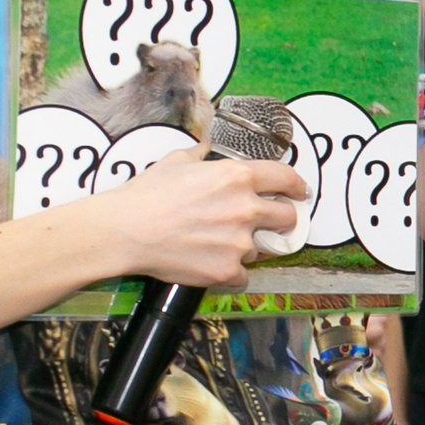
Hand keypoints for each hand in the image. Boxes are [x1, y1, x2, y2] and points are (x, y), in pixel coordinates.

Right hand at [96, 148, 305, 287]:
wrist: (125, 230)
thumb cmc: (147, 195)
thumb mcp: (177, 160)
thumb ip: (201, 154)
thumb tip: (208, 148)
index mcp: (238, 177)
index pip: (286, 179)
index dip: (297, 186)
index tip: (299, 192)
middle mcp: (246, 208)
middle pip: (287, 217)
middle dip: (281, 220)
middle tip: (268, 224)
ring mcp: (239, 242)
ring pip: (261, 249)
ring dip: (246, 247)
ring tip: (216, 243)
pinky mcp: (227, 270)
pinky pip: (243, 276)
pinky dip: (231, 273)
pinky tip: (210, 263)